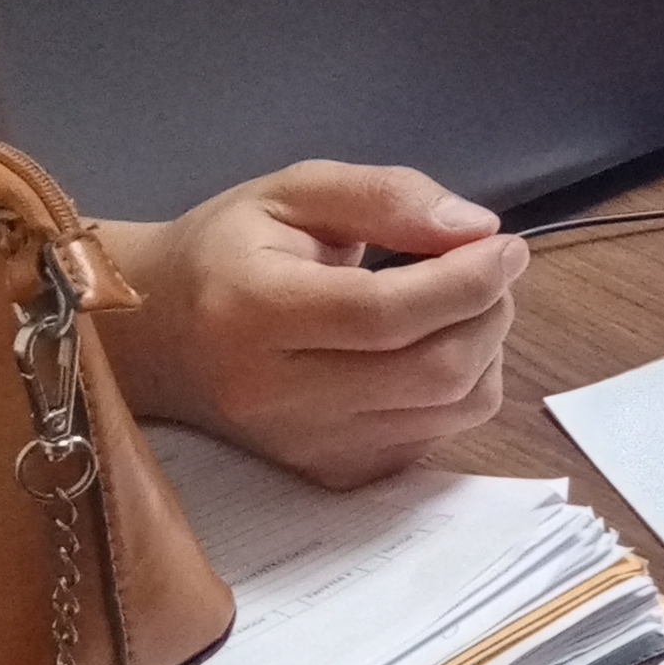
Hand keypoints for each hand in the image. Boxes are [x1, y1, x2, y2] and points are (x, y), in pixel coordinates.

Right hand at [96, 164, 528, 487]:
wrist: (156, 338)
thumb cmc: (228, 253)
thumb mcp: (293, 192)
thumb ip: (386, 197)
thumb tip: (474, 230)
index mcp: (256, 312)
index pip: (388, 313)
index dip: (468, 280)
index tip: (507, 246)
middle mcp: (278, 394)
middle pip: (434, 369)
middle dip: (489, 311)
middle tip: (489, 270)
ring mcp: (307, 445)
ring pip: (452, 409)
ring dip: (487, 350)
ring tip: (461, 305)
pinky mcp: (332, 473)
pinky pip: (436, 435)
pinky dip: (460, 388)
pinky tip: (428, 348)